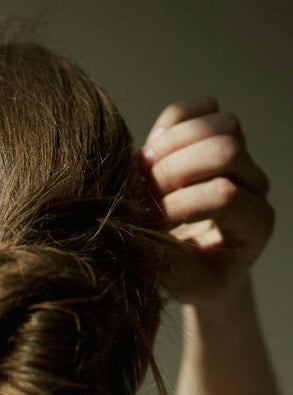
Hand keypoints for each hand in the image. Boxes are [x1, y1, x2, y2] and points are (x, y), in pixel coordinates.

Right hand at [138, 95, 274, 305]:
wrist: (197, 262)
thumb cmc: (193, 277)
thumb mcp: (183, 284)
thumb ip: (167, 262)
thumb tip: (139, 228)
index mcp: (255, 224)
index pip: (225, 195)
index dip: (181, 204)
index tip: (152, 223)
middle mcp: (256, 185)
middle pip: (227, 150)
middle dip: (176, 169)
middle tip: (144, 191)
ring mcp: (241, 157)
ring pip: (220, 124)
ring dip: (174, 143)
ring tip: (144, 170)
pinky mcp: (217, 137)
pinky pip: (201, 108)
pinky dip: (172, 123)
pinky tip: (151, 150)